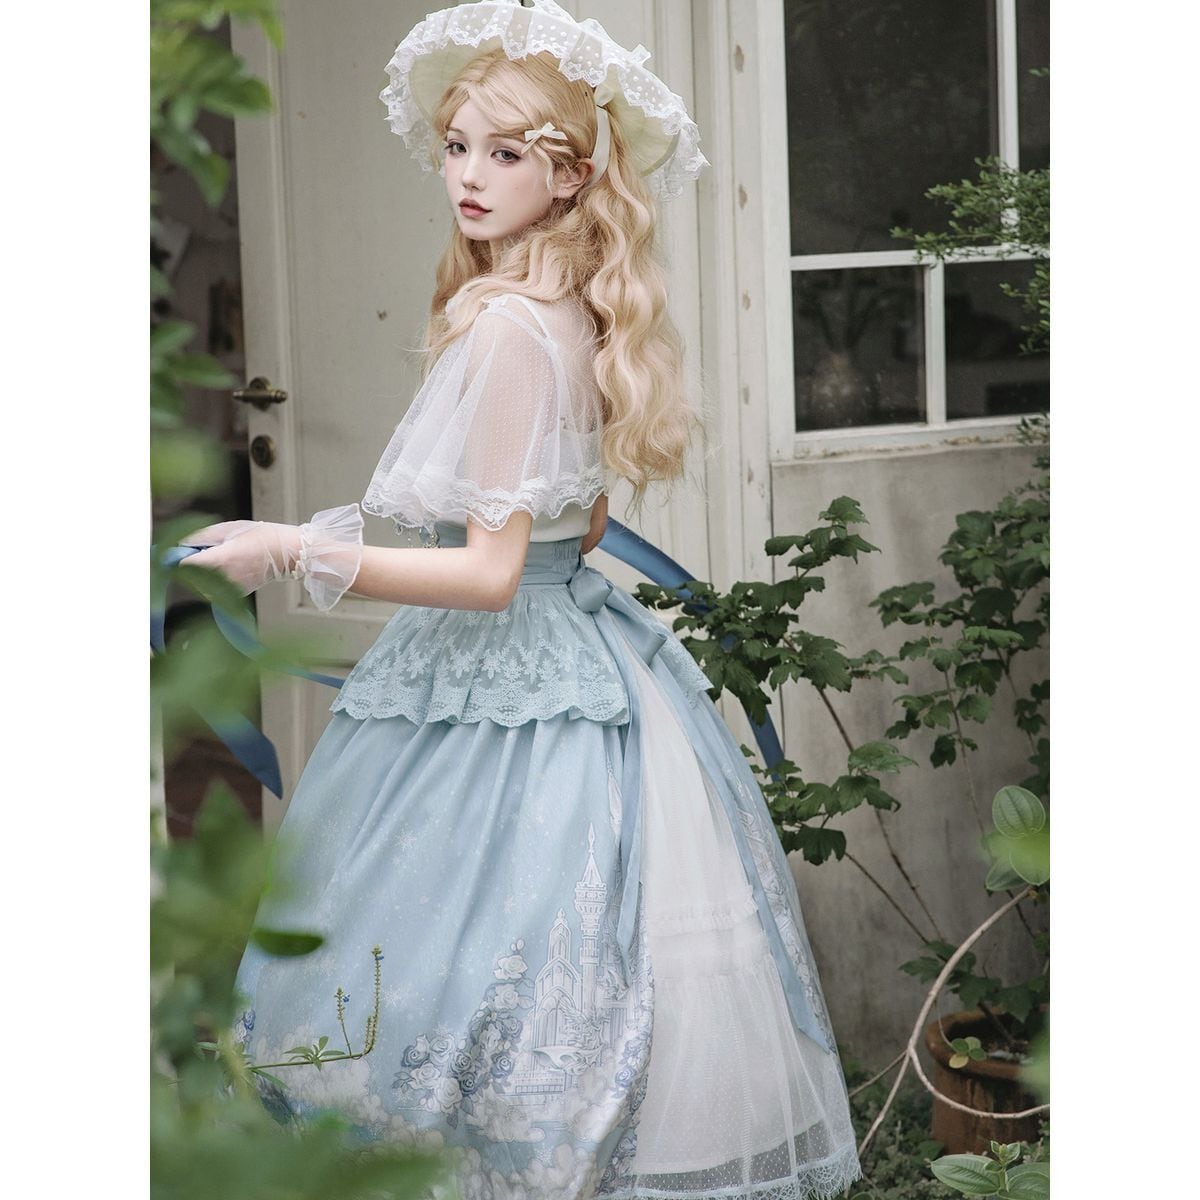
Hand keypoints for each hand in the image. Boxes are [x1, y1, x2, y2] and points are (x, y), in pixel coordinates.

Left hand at [184, 521, 302, 594]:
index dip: (180, 557)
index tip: (184, 552)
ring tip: (221, 559)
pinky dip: (216, 580)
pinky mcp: (236, 593)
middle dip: (193, 564)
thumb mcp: (227, 529)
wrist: (285, 552)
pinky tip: (229, 567)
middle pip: (190, 576)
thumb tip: (180, 544)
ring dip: (203, 574)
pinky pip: (216, 589)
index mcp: (218, 559)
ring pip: (201, 585)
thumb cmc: (260, 536)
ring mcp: (230, 588)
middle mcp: (222, 578)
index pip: (183, 565)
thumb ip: (201, 537)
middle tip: (208, 551)